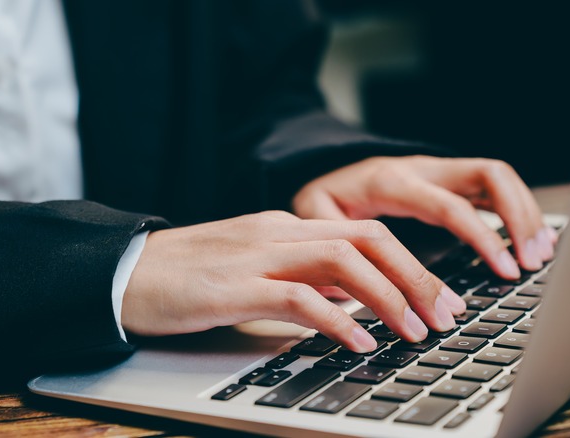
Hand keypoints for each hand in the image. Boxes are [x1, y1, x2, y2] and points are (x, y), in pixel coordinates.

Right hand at [122, 211, 465, 351]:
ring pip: (342, 262)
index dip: (412, 264)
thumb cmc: (188, 276)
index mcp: (287, 226)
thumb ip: (302, 277)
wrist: (122, 271)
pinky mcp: (233, 286)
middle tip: (447, 316)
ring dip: (389, 297)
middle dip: (417, 276)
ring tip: (417, 330)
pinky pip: (298, 298)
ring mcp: (257, 255)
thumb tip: (349, 299)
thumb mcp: (255, 269)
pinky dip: (336, 320)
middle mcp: (279, 232)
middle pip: (367, 239)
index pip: (366, 233)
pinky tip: (359, 342)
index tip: (441, 299)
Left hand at [292, 156, 556, 277]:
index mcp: (394, 181)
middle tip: (533, 261)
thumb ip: (330, 236)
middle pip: (489, 174)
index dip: (483, 236)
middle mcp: (423, 169)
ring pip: (498, 176)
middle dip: (519, 217)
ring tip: (541, 253)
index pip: (451, 205)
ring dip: (525, 211)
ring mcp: (439, 170)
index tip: (504, 269)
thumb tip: (353, 278)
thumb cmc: (324, 195)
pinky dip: (516, 209)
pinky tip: (529, 238)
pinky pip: (491, 186)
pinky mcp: (448, 179)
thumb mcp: (313, 213)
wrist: (326, 166)